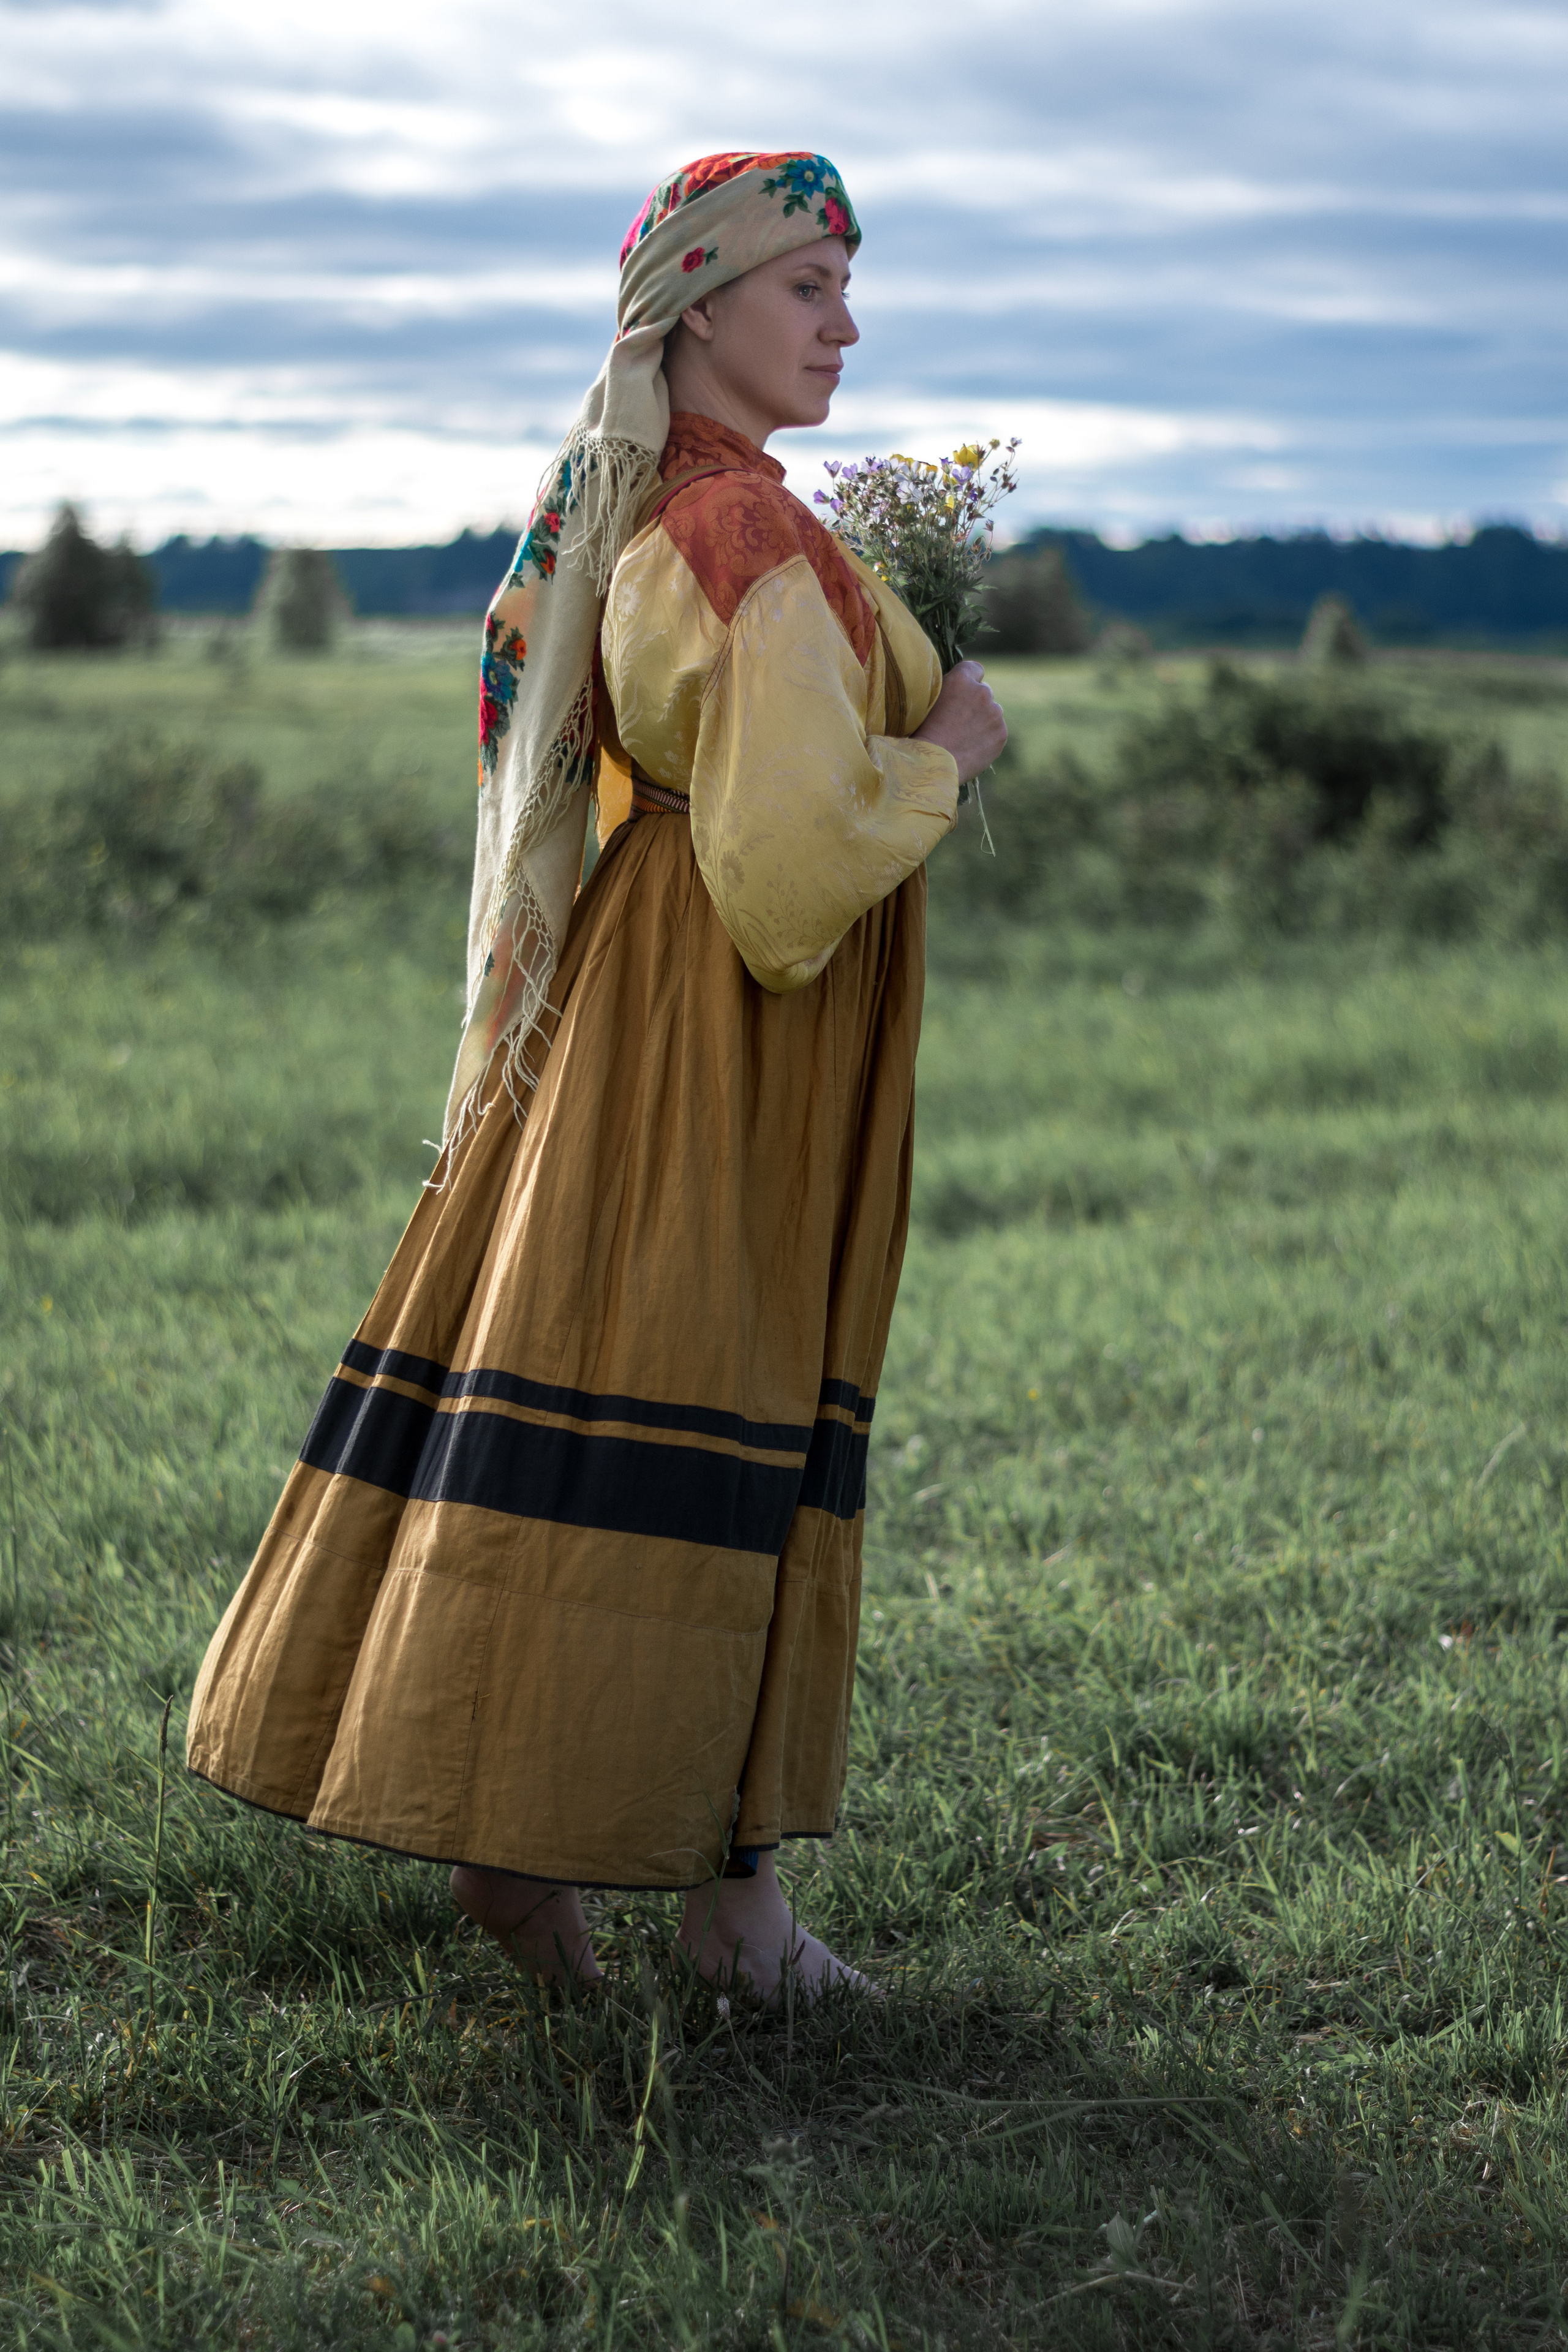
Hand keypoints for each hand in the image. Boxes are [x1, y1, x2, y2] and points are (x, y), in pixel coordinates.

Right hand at [912, 660, 1007, 784]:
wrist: (931, 764)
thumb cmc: (920, 734)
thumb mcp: (927, 701)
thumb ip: (946, 691)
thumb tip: (955, 691)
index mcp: (961, 679)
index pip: (975, 668)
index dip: (969, 681)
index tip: (963, 692)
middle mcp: (982, 691)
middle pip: (984, 692)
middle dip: (975, 703)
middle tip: (959, 722)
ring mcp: (995, 713)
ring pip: (992, 713)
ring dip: (982, 721)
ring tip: (963, 738)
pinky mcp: (1001, 734)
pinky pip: (996, 732)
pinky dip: (987, 738)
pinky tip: (971, 748)